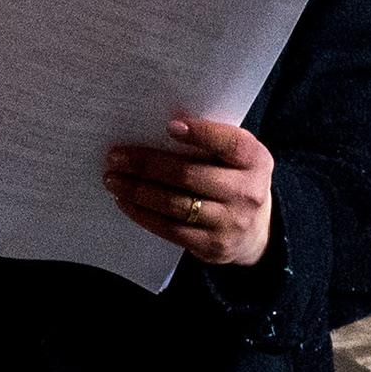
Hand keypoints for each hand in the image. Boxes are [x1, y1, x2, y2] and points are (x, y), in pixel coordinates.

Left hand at [102, 116, 276, 269]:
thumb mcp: (238, 158)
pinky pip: (170, 228)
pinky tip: (125, 201)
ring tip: (113, 178)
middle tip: (116, 157)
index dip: (201, 134)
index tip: (170, 126)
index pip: (230, 144)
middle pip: (190, 175)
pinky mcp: (212, 246)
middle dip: (147, 164)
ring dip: (137, 190)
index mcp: (255, 161)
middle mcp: (248, 192)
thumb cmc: (236, 181)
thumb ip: (213, 141)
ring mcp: (230, 222)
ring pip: (174, 203)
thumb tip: (163, 124)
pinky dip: (143, 213)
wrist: (257, 232)